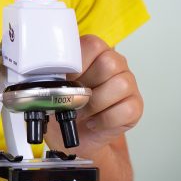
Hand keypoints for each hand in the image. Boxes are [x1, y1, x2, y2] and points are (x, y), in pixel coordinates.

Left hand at [44, 35, 142, 157]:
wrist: (76, 135)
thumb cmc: (65, 106)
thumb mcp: (53, 86)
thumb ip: (53, 73)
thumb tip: (46, 73)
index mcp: (93, 52)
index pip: (92, 45)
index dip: (77, 65)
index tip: (66, 79)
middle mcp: (114, 63)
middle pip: (109, 63)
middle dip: (86, 86)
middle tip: (75, 98)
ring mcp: (128, 83)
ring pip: (121, 85)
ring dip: (96, 103)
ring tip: (83, 111)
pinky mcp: (135, 105)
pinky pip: (127, 109)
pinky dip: (105, 120)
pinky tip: (94, 121)